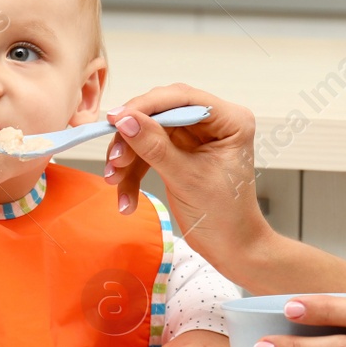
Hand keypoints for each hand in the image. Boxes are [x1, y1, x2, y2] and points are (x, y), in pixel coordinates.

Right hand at [103, 85, 275, 273]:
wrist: (231, 248)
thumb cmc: (224, 215)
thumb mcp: (187, 178)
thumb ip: (155, 147)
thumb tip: (125, 120)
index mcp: (230, 120)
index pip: (183, 98)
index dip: (146, 106)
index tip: (116, 119)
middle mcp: (214, 122)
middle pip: (162, 113)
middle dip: (134, 136)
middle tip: (114, 159)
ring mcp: (196, 137)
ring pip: (150, 133)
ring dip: (129, 158)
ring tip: (114, 182)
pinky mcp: (180, 152)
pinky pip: (149, 152)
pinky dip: (134, 174)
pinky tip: (125, 199)